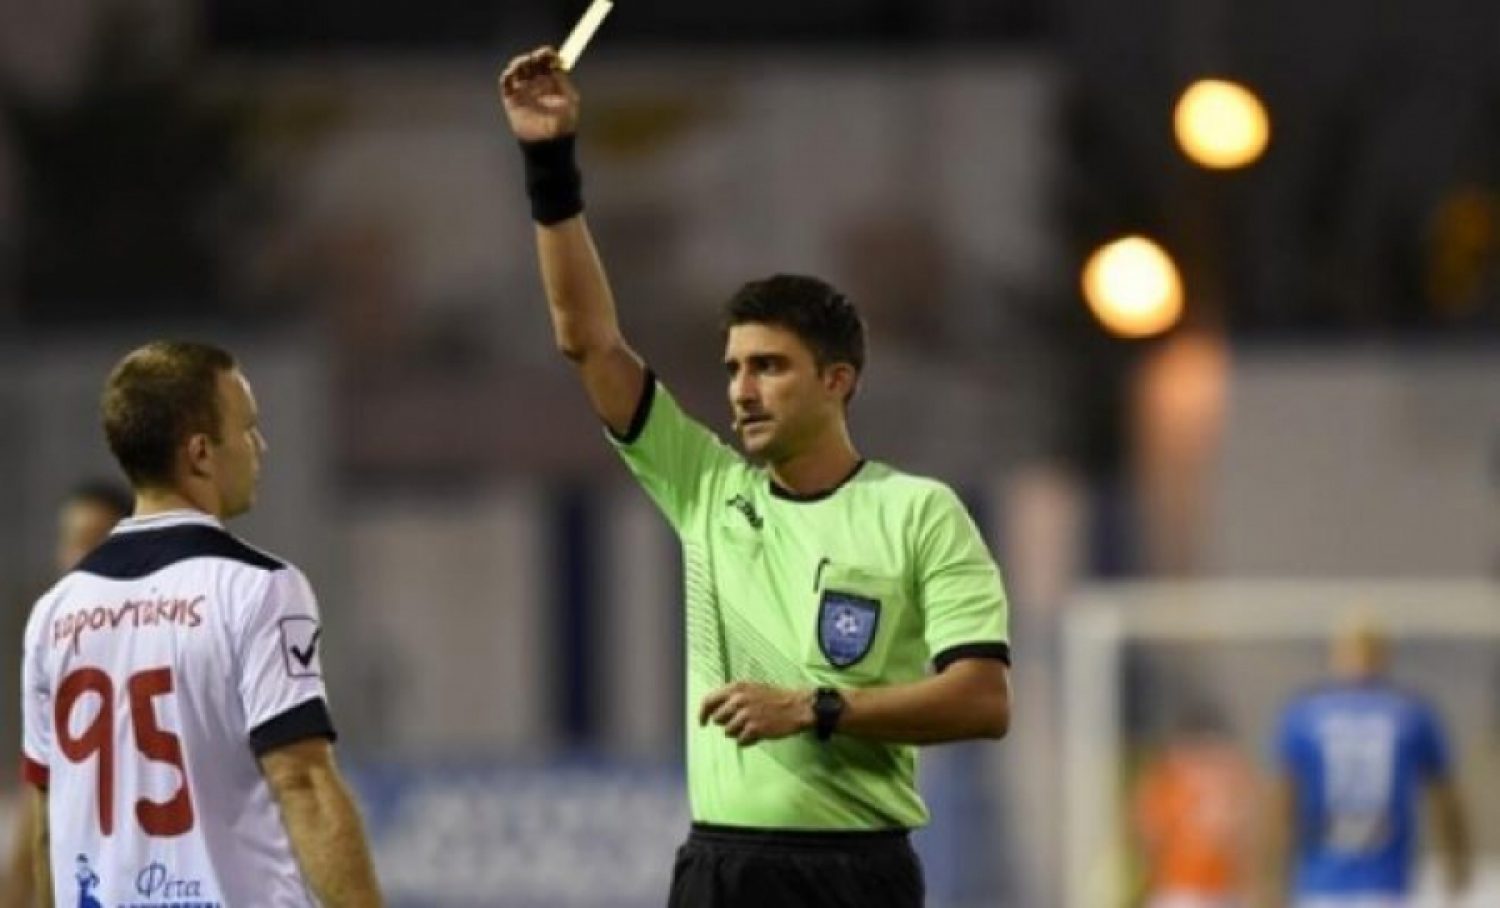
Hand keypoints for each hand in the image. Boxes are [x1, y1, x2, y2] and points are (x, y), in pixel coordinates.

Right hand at [499, 47, 579, 141]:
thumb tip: (556, 64)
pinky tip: (513, 73)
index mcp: (553, 82)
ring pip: (518, 68)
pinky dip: (508, 74)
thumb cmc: (564, 124)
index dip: (547, 54)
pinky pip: (506, 82)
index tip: (550, 53)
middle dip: (534, 57)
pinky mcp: (511, 99)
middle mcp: (537, 84)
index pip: (547, 61)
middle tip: (537, 58)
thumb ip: (563, 81)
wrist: (549, 144)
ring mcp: (524, 90)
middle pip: (532, 62)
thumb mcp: (570, 100)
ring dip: (519, 62)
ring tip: (525, 63)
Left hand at [699, 682, 814, 746]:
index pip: (708, 701)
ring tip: (753, 726)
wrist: (796, 707)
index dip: (702, 713)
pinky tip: (758, 733)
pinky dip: (748, 740)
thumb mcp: (751, 689)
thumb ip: (732, 696)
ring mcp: (746, 715)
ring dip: (738, 732)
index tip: (702, 722)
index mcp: (736, 688)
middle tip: (742, 722)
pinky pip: (741, 741)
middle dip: (727, 724)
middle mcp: (738, 700)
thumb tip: (713, 710)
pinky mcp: (754, 729)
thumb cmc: (774, 698)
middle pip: (717, 720)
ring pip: (728, 732)